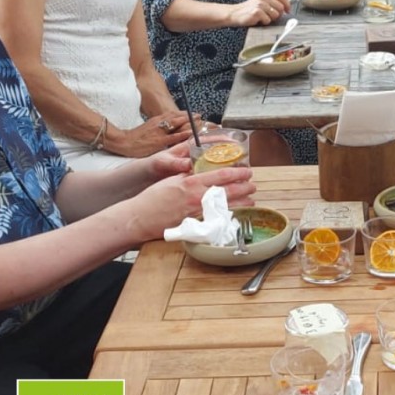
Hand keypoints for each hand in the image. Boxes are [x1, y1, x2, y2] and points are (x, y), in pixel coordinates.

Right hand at [106, 113, 195, 158]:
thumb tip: (167, 130)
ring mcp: (160, 131)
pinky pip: (174, 136)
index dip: (184, 114)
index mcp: (157, 120)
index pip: (173, 114)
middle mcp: (159, 123)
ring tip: (200, 121)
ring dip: (189, 122)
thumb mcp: (148, 129)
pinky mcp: (159, 141)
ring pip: (177, 124)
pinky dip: (183, 134)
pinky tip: (191, 134)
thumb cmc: (135, 138)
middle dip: (189, 116)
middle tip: (200, 116)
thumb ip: (158, 128)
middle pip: (177, 116)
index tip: (193, 114)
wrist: (123, 141)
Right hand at [125, 168, 256, 241]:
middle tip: (253, 185)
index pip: (222, 175)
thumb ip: (189, 175)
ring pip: (228, 207)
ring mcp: (198, 212)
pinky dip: (229, 216)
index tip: (247, 171)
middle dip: (245, 187)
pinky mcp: (196, 225)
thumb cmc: (153, 198)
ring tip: (251, 199)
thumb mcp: (172, 179)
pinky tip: (236, 214)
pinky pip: (218, 220)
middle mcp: (198, 197)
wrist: (141, 217)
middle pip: (230, 191)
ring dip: (243, 203)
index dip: (238, 172)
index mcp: (192, 181)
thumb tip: (200, 170)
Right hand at [230, 0, 290, 26]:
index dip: (287, 5)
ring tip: (262, 17)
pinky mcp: (257, 12)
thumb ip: (273, 1)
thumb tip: (287, 5)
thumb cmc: (249, 9)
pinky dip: (264, 22)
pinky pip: (268, 20)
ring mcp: (260, 4)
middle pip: (280, 7)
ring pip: (275, 15)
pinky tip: (257, 19)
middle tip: (269, 16)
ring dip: (270, 19)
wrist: (235, 14)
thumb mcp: (261, 1)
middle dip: (277, 14)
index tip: (288, 11)